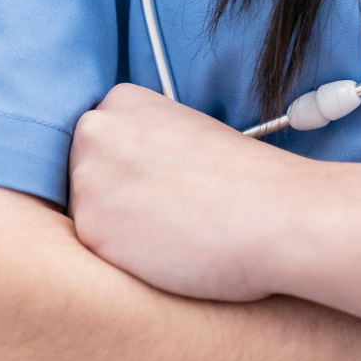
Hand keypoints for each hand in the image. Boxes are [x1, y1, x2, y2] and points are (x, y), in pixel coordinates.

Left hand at [69, 84, 303, 301]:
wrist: (276, 216)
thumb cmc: (248, 180)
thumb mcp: (190, 135)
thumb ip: (146, 145)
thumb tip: (125, 175)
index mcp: (122, 100)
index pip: (99, 139)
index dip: (130, 166)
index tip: (162, 180)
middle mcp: (94, 133)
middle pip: (84, 172)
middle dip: (115, 194)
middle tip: (168, 209)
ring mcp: (88, 182)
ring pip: (89, 214)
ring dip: (119, 228)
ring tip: (174, 230)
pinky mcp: (92, 232)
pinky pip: (97, 251)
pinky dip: (126, 259)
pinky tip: (167, 252)